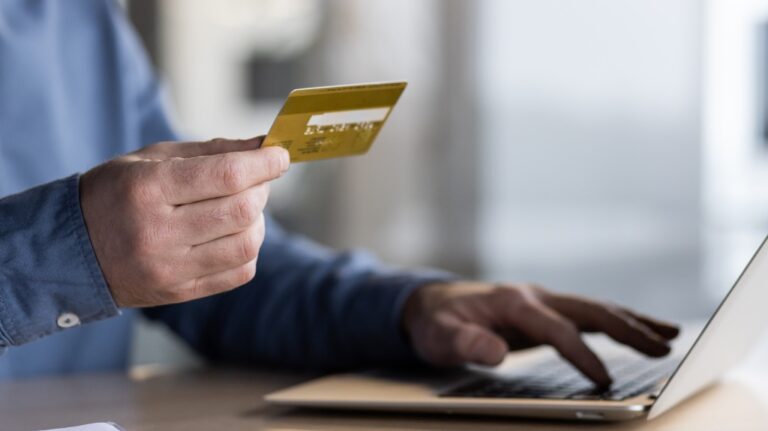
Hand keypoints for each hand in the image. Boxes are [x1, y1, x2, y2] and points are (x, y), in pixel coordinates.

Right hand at [79, 136, 289, 307]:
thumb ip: (211, 151)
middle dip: (261, 188)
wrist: (70, 251)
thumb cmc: (114, 194)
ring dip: (258, 220)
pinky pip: (239, 272)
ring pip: (246, 244)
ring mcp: (169, 269)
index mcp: (148, 189)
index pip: (226, 175)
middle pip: (242, 209)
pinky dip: (248, 249)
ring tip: (242, 207)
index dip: (263, 163)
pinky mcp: (179, 292)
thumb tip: (263, 145)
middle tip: (256, 179)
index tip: (280, 155)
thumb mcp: (151, 160)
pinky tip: (233, 234)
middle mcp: (158, 232)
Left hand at [402, 282, 678, 386]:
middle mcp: (534, 296)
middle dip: (628, 329)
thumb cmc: (437, 323)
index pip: (557, 329)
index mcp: (514, 302)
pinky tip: (639, 331)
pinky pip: (587, 315)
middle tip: (665, 349)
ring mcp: (542, 300)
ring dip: (632, 321)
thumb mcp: (441, 337)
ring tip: (670, 336)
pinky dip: (616, 322)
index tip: (603, 381)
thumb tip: (497, 353)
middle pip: (589, 310)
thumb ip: (466, 344)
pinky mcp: (545, 310)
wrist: (430, 303)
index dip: (581, 355)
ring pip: (595, 308)